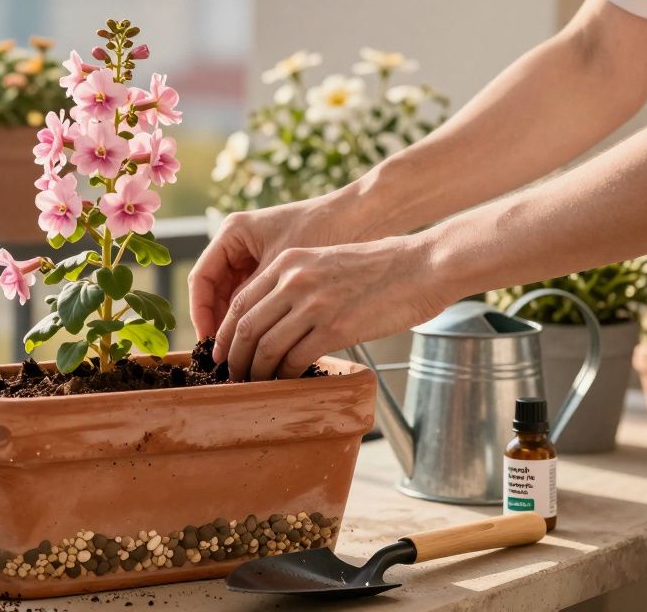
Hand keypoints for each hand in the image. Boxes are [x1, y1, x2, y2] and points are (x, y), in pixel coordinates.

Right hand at [189, 197, 362, 342]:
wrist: (363, 217)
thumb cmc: (324, 230)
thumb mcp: (283, 269)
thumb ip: (255, 298)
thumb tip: (237, 336)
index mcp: (233, 233)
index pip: (201, 278)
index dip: (201, 313)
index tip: (209, 342)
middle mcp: (239, 243)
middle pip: (214, 290)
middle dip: (218, 323)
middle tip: (224, 356)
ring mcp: (255, 254)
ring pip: (234, 297)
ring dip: (236, 325)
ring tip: (241, 354)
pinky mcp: (273, 267)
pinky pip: (255, 297)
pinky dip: (256, 318)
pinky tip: (261, 340)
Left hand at [210, 236, 451, 380]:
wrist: (422, 266)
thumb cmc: (380, 268)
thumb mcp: (325, 262)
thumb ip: (297, 284)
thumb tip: (275, 320)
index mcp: (288, 262)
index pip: (240, 302)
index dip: (225, 333)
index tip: (224, 352)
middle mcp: (294, 280)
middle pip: (245, 327)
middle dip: (234, 357)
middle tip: (233, 376)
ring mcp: (313, 304)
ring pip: (265, 347)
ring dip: (256, 372)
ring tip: (256, 384)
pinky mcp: (335, 328)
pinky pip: (295, 358)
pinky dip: (286, 375)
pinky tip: (288, 381)